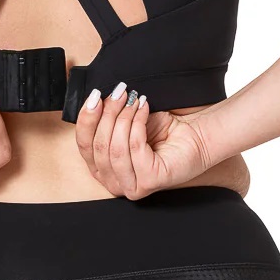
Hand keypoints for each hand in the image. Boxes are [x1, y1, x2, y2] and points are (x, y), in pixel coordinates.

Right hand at [74, 82, 218, 199]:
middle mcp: (114, 183)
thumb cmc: (162, 130)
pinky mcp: (149, 182)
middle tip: (119, 93)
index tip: (95, 95)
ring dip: (123, 118)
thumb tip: (92, 100)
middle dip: (107, 114)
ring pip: (114, 148)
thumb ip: (105, 118)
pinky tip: (145, 110)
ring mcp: (131, 186)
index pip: (84, 146)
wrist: (196, 135)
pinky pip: (134, 148)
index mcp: (103, 171)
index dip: (86, 119)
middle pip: (98, 146)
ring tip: (134, 101)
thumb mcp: (125, 122)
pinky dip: (138, 124)